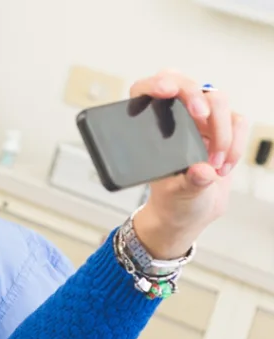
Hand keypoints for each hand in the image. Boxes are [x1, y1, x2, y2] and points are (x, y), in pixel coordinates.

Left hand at [131, 71, 247, 258]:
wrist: (191, 211)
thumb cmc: (172, 199)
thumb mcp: (176, 195)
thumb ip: (188, 183)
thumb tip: (201, 171)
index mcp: (148, 126)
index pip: (145, 90)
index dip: (154, 83)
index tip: (165, 91)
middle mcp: (173, 116)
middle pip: (186, 84)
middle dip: (195, 96)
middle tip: (200, 115)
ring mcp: (200, 119)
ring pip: (218, 100)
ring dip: (221, 131)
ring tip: (214, 165)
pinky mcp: (223, 127)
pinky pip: (237, 121)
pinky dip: (235, 143)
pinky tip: (222, 168)